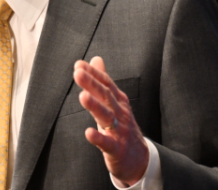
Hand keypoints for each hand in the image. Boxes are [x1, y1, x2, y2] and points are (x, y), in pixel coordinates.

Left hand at [74, 56, 148, 185]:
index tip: (79, 64)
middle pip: (106, 96)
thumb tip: (96, 59)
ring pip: (106, 117)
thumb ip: (103, 81)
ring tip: (82, 97)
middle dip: (92, 84)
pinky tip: (88, 132)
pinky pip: (107, 143)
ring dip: (95, 106)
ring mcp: (120, 130)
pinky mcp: (117, 149)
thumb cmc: (122, 127)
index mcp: (118, 101)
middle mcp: (120, 113)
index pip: (106, 84)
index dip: (93, 74)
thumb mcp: (114, 102)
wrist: (139, 159)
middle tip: (78, 73)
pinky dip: (98, 138)